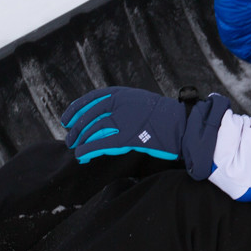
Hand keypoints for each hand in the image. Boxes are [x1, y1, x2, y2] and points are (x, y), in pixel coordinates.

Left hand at [61, 87, 232, 179]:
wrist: (183, 126)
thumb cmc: (164, 118)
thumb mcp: (141, 103)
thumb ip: (123, 106)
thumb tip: (104, 116)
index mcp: (123, 94)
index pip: (92, 99)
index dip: (76, 110)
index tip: (67, 119)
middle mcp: (121, 104)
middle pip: (90, 116)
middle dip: (77, 129)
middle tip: (71, 139)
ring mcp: (124, 119)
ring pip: (93, 130)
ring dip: (81, 140)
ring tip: (76, 150)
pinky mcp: (128, 136)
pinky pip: (102, 143)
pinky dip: (89, 149)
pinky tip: (82, 155)